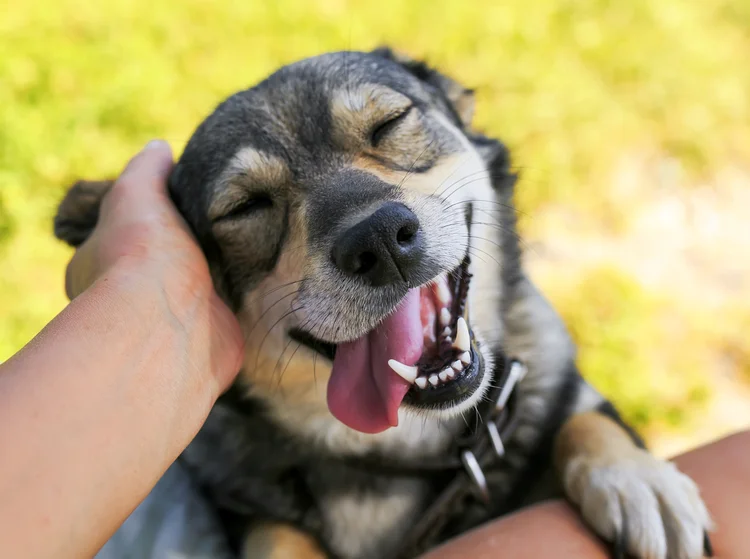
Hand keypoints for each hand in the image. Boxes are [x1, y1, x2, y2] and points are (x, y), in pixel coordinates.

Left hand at [64, 140, 243, 391]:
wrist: (172, 326)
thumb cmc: (143, 258)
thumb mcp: (136, 194)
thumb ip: (147, 170)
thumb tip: (160, 148)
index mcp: (101, 263)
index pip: (123, 233)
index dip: (150, 216)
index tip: (182, 199)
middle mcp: (133, 297)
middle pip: (167, 261)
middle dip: (193, 244)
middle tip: (229, 216)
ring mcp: (175, 320)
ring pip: (202, 286)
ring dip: (224, 270)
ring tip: (258, 236)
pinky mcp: (214, 335)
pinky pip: (232, 309)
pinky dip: (247, 295)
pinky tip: (268, 272)